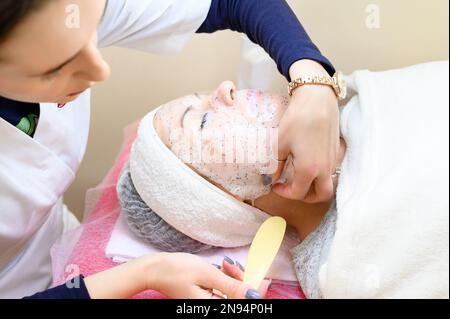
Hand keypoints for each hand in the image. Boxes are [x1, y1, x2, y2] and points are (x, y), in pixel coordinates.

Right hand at [84, 253, 268, 298]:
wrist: (155, 270)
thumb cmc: (177, 270)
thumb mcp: (207, 274)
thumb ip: (231, 286)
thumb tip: (255, 296)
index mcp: (214, 307)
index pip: (246, 302)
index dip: (258, 288)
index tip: (265, 273)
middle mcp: (213, 308)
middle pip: (242, 297)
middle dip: (244, 279)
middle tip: (232, 264)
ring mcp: (210, 304)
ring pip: (234, 292)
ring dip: (235, 277)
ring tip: (224, 263)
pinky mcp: (208, 298)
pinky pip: (226, 290)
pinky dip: (227, 278)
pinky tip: (222, 267)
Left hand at [272, 59, 339, 202]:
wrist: (317, 99)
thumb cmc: (297, 120)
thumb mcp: (280, 143)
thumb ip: (275, 165)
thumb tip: (271, 178)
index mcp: (309, 170)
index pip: (298, 193)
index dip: (285, 193)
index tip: (275, 185)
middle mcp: (325, 168)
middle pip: (321, 195)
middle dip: (306, 197)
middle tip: (292, 188)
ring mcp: (334, 159)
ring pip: (328, 182)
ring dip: (315, 185)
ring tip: (300, 176)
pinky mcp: (338, 150)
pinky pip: (331, 168)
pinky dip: (322, 172)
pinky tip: (311, 161)